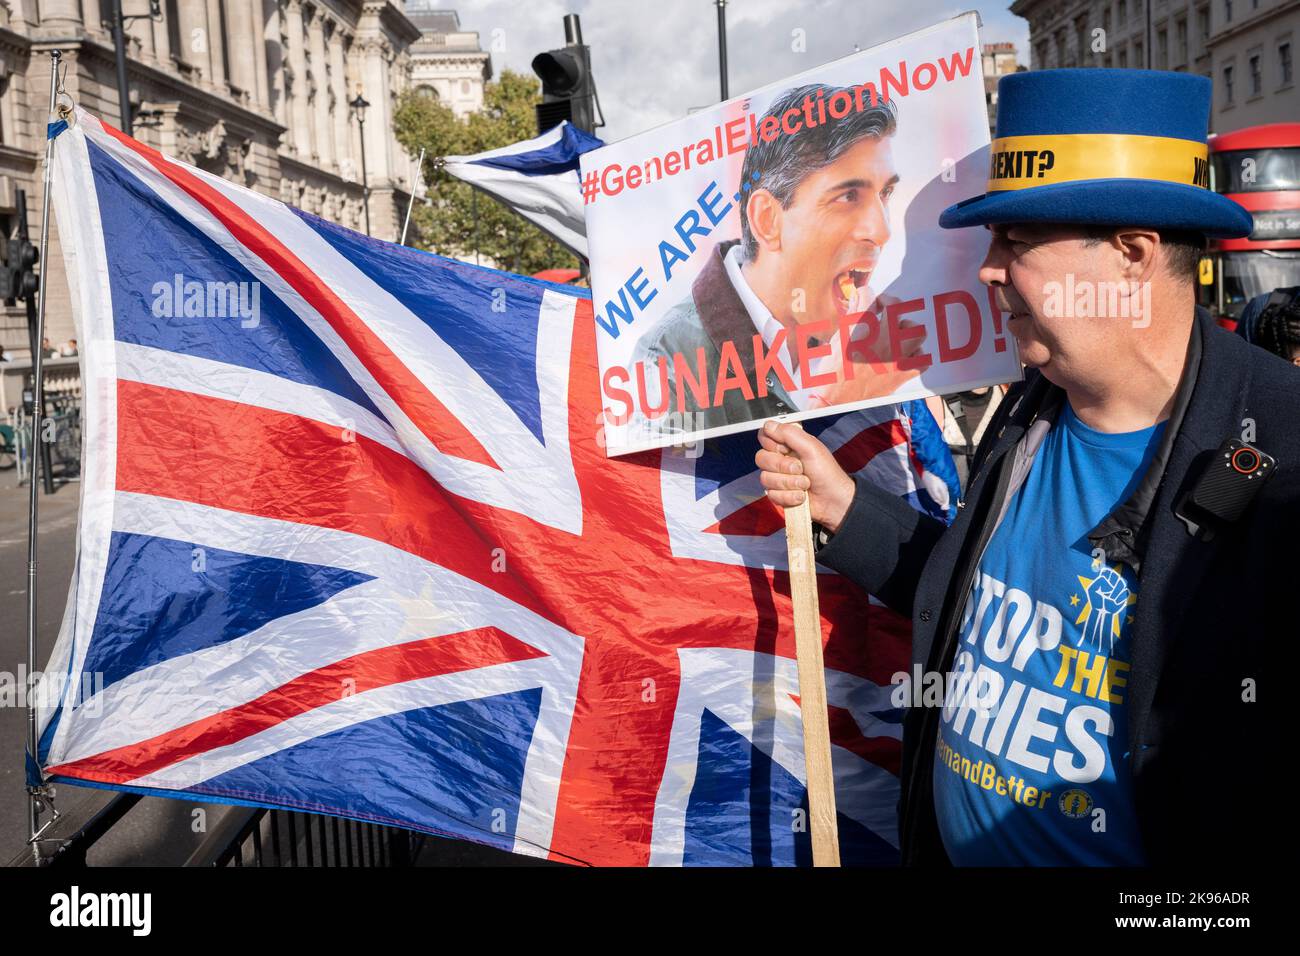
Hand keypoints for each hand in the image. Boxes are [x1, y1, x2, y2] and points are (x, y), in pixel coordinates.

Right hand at [754, 420, 855, 531]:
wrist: (833, 500)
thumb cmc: (826, 473)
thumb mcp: (811, 448)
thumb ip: (789, 433)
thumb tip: (768, 425)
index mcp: (787, 444)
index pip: (764, 436)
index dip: (772, 444)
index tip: (786, 449)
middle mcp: (780, 459)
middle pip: (761, 458)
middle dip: (783, 466)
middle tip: (800, 468)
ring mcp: (777, 477)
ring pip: (766, 478)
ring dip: (789, 483)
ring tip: (805, 484)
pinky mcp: (777, 494)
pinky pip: (772, 494)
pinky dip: (789, 496)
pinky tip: (801, 496)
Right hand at [807, 297, 926, 407]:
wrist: (836, 402)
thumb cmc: (833, 373)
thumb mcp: (836, 340)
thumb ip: (851, 317)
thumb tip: (859, 299)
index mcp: (860, 329)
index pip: (868, 296)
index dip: (866, 295)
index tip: (868, 301)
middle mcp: (881, 339)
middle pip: (898, 308)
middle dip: (891, 307)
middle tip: (885, 313)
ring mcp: (895, 356)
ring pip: (916, 332)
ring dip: (907, 331)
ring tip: (897, 337)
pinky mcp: (903, 374)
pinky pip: (922, 359)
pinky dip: (916, 357)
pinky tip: (904, 357)